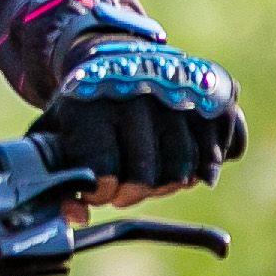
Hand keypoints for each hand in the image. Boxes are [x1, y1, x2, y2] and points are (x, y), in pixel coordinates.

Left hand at [31, 36, 244, 208]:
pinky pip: (223, 135)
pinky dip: (214, 160)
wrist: (109, 56)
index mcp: (91, 105)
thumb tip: (79, 218)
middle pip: (148, 174)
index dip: (102, 192)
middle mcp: (136, 93)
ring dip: (172, 183)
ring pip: (185, 162)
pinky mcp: (205, 87)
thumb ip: (54, 181)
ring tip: (154, 179)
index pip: (103, 172)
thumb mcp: (52, 137)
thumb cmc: (80, 110)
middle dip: (135, 193)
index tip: (99, 190)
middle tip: (126, 191)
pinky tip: (199, 171)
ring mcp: (174, 89)